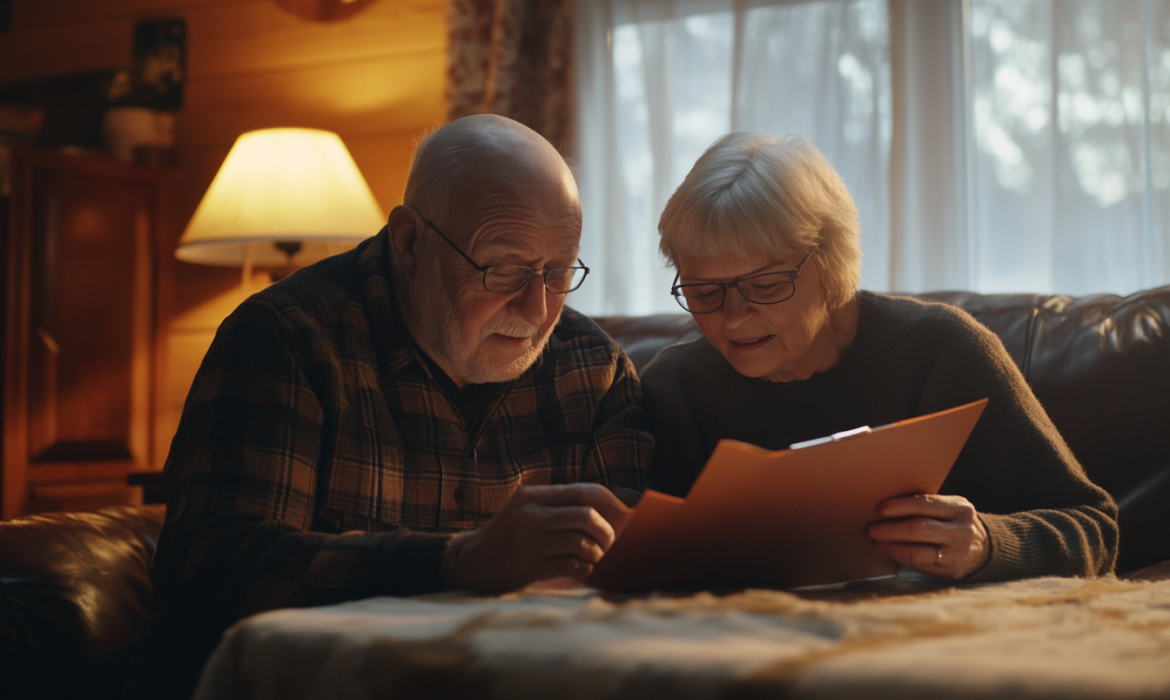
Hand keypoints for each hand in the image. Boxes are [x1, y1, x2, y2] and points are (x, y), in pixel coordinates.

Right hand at [442, 483, 632, 592]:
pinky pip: (572, 566)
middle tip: (606, 543)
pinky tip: (580, 570)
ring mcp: (528, 542)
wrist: (468, 562)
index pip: (582, 492)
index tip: (617, 517)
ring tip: (591, 558)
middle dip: (605, 532)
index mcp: (532, 496)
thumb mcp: (525, 511)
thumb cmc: (506, 536)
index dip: (607, 505)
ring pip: (582, 543)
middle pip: (587, 516)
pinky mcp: (528, 568)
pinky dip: (584, 570)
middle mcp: (530, 515)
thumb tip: (609, 511)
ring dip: (595, 554)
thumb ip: (558, 507)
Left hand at [867, 493, 989, 579]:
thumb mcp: (949, 508)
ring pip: (916, 551)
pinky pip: (919, 565)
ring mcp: (957, 553)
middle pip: (919, 529)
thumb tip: (886, 507)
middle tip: (872, 529)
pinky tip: (889, 551)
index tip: (880, 509)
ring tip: (876, 541)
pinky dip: (899, 557)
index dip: (900, 506)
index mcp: (960, 508)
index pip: (925, 504)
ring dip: (891, 546)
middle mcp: (961, 531)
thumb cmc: (954, 522)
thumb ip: (926, 506)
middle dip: (891, 529)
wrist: (984, 548)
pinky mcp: (950, 571)